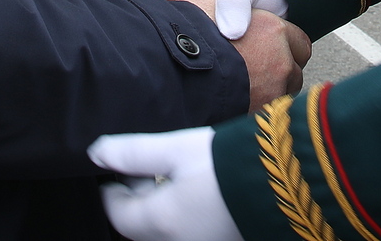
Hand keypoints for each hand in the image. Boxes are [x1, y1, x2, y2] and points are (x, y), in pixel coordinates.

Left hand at [89, 127, 239, 240]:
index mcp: (160, 222)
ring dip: (159, 207)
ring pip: (164, 231)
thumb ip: (133, 152)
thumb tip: (95, 153)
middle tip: (140, 169)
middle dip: (136, 199)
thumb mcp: (176, 149)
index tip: (112, 170)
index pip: (117, 215)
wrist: (285, 180)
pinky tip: (194, 191)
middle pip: (140, 226)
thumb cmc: (227, 162)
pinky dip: (181, 215)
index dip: (111, 191)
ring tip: (168, 176)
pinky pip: (187, 232)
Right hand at [175, 0, 306, 107]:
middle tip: (256, 68)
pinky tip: (235, 104)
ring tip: (244, 88)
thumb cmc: (187, 31)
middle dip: (279, 71)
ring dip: (268, 93)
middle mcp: (280, 65)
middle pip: (293, 72)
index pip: (299, 41)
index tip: (267, 47)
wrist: (170, 71)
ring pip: (281, 96)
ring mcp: (271, 96)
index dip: (283, 44)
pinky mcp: (255, 119)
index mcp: (274, 31)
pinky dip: (254, 112)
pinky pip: (264, 117)